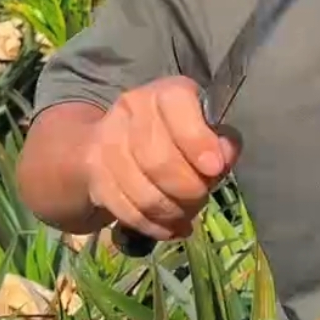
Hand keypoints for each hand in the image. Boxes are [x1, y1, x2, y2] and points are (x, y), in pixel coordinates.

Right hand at [84, 76, 238, 241]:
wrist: (117, 136)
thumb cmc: (177, 133)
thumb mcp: (205, 127)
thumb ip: (221, 140)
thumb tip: (225, 155)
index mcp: (165, 92)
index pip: (177, 107)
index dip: (197, 141)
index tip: (214, 168)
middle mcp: (131, 109)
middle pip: (158, 160)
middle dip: (188, 189)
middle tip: (202, 197)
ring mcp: (108, 142)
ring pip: (143, 193)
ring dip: (172, 212)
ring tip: (187, 215)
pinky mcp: (95, 175)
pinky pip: (126, 211)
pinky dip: (153, 226)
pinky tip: (169, 228)